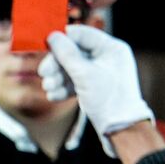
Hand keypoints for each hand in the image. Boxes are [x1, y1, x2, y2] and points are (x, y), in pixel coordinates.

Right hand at [38, 25, 152, 152]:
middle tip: (43, 73)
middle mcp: (106, 58)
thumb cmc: (110, 100)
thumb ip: (68, 54)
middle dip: (57, 64)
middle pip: (74, 53)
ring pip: (71, 69)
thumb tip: (53, 36)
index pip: (83, 34)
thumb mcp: (85, 75)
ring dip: (57, 78)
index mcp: (111, 49)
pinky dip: (63, 88)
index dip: (63, 38)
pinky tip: (54, 95)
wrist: (121, 129)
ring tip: (49, 88)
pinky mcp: (93, 88)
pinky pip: (74, 82)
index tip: (46, 44)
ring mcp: (99, 73)